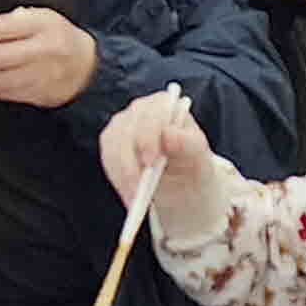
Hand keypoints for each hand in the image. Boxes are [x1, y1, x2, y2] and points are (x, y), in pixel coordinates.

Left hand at [0, 7, 98, 109]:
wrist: (87, 66)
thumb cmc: (55, 38)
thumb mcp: (32, 21)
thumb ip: (0, 23)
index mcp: (42, 23)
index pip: (3, 28)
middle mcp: (45, 48)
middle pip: (0, 56)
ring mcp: (44, 73)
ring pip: (4, 80)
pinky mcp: (42, 93)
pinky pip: (10, 94)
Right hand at [99, 89, 219, 234]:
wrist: (181, 178)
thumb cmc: (192, 161)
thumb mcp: (198, 155)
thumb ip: (186, 142)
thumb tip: (169, 134)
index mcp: (164, 105)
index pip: (151, 114)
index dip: (148, 137)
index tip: (150, 162)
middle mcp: (139, 110)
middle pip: (127, 131)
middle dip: (131, 163)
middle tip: (139, 191)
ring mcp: (122, 125)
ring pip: (113, 148)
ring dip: (123, 177)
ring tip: (136, 200)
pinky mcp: (111, 143)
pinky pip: (108, 161)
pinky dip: (118, 181)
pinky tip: (129, 196)